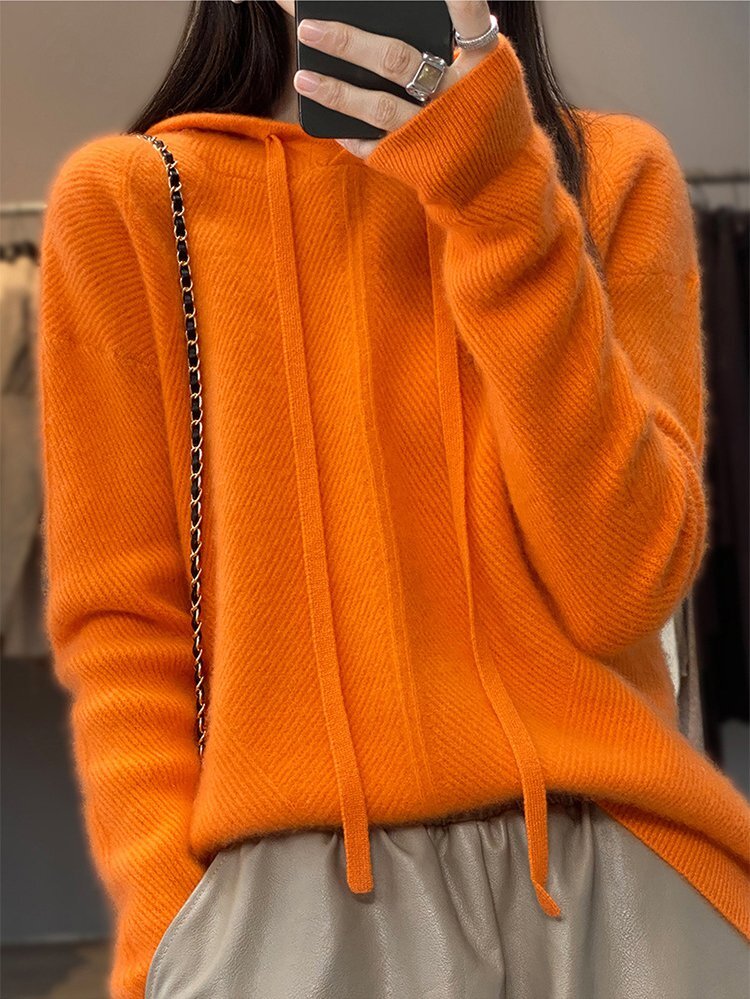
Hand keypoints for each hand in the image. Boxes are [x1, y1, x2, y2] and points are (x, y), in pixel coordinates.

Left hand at [293, 0, 499, 158]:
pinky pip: (376, 147)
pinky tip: (328, 120)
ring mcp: (433, 132)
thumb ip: (461, 45)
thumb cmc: (487, 112)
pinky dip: (350, 134)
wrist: (501, 179)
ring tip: (303, 78)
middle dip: (348, 43)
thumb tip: (407, 18)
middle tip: (308, 28)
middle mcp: (456, 98)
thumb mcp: (490, 75)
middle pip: (396, 61)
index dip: (456, 0)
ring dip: (337, 92)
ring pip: (378, 107)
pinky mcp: (416, 161)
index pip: (470, 22)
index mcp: (483, 67)